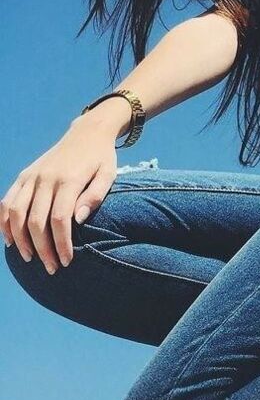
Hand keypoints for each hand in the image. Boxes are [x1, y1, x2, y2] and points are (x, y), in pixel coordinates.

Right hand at [1, 120, 118, 273]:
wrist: (88, 132)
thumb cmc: (101, 158)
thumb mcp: (108, 174)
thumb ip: (95, 196)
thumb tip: (79, 220)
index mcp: (69, 179)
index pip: (60, 219)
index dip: (61, 244)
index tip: (67, 261)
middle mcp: (47, 178)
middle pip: (36, 221)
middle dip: (42, 249)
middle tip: (51, 268)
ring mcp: (32, 176)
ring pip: (16, 213)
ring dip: (20, 240)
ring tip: (30, 258)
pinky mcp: (24, 175)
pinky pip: (7, 201)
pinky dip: (4, 222)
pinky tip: (9, 240)